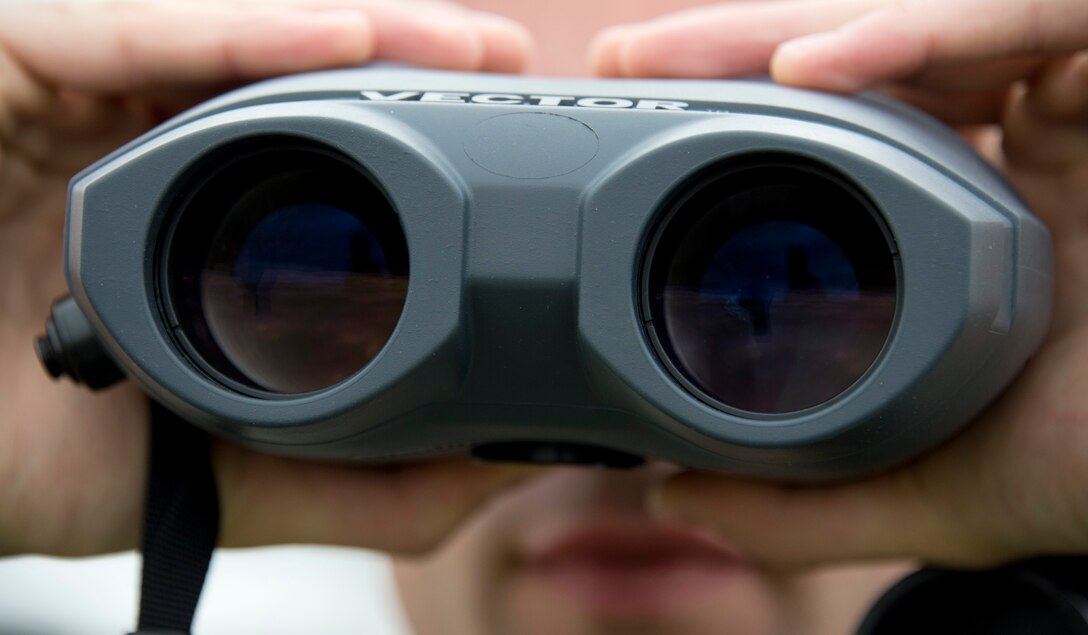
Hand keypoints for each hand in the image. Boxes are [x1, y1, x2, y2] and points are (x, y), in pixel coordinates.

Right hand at [0, 0, 533, 556]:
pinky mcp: (11, 60)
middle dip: (410, 64)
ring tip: (465, 47)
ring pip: (231, 38)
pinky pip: (124, 31)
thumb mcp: (208, 477)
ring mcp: (76, 97)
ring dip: (359, 31)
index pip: (319, 158)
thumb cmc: (17, 452)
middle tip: (510, 70)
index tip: (517, 153)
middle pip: (293, 79)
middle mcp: (137, 141)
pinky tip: (345, 38)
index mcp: (187, 217)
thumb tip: (473, 480)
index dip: (421, 147)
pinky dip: (237, 32)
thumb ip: (335, 481)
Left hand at [592, 0, 1087, 568]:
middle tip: (625, 58)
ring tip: (671, 53)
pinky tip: (807, 70)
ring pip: (922, 26)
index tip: (634, 132)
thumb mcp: (934, 487)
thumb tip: (679, 499)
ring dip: (785, 27)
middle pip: (860, 70)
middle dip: (732, 53)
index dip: (734, 127)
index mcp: (966, 226)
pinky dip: (920, 33)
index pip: (838, 143)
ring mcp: (1076, 101)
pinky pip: (1033, 20)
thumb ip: (809, 501)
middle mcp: (1018, 150)